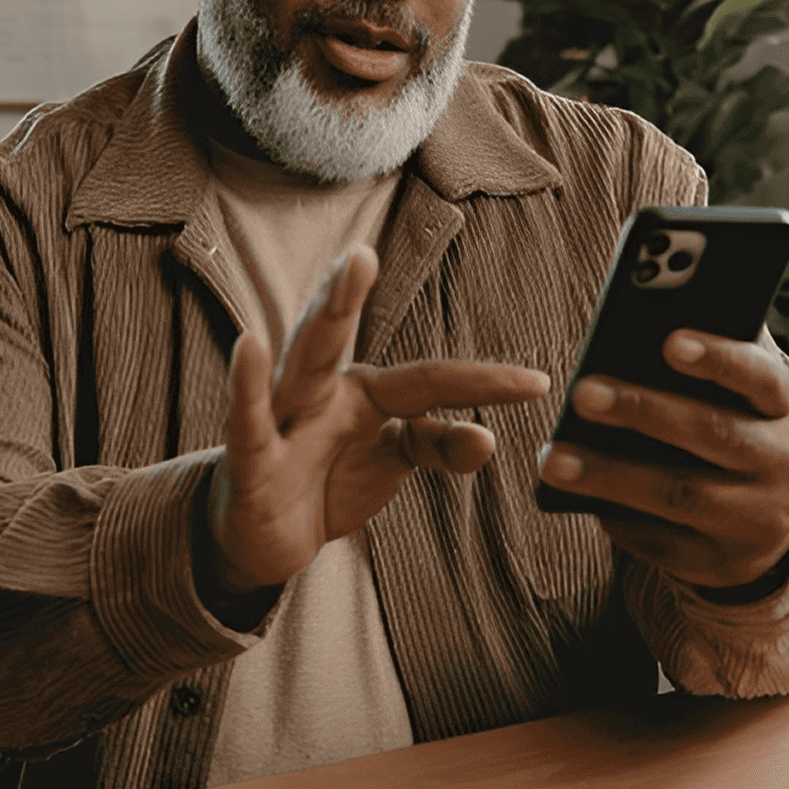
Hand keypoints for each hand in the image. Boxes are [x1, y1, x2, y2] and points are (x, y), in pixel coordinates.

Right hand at [208, 243, 548, 594]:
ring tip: (336, 272)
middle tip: (363, 253)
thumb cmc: (329, 478)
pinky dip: (250, 385)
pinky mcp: (253, 458)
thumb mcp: (392, 460)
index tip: (538, 383)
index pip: (426, 380)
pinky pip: (251, 421)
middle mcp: (321, 391)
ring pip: (301, 362)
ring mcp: (285, 419)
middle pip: (338, 335)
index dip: (482, 382)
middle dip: (349, 293)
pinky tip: (253, 346)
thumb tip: (486, 438)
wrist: (265, 535)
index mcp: (361, 391)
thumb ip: (436, 445)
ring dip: (320, 316)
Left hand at [536, 329, 788, 589]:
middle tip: (582, 392)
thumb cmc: (732, 432)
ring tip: (552, 458)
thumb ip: (706, 354)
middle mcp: (779, 466)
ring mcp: (753, 521)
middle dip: (643, 411)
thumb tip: (657, 289)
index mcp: (779, 411)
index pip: (762, 378)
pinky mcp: (719, 562)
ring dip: (609, 475)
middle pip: (713, 434)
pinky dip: (615, 517)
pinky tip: (575, 498)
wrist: (770, 523)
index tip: (669, 341)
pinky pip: (661, 541)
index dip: (719, 359)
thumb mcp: (735, 396)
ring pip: (678, 494)